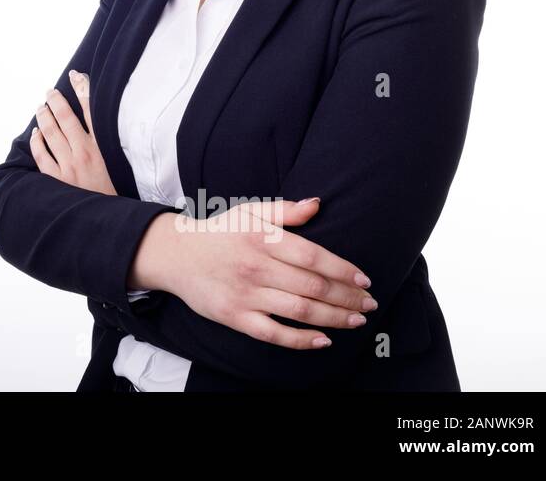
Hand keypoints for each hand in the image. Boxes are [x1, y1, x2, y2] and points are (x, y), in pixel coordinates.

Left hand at [29, 70, 116, 195]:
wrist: (109, 222)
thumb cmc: (114, 194)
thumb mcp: (118, 166)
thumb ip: (108, 145)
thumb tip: (98, 128)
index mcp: (104, 148)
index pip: (92, 111)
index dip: (83, 90)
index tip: (75, 76)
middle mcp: (85, 153)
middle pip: (66, 117)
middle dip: (56, 100)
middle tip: (50, 92)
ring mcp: (69, 166)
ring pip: (51, 132)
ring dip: (44, 116)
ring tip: (40, 108)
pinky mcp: (57, 180)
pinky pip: (41, 155)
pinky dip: (37, 141)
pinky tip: (35, 134)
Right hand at [132, 199, 377, 349]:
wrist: (175, 254)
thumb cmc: (219, 233)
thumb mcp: (249, 212)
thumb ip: (285, 210)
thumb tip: (318, 204)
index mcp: (261, 238)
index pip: (313, 256)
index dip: (344, 270)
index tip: (365, 279)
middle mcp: (256, 267)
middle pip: (313, 286)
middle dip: (348, 297)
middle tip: (370, 303)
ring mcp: (246, 294)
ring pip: (300, 310)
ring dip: (335, 318)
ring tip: (357, 320)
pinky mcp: (235, 316)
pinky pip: (275, 333)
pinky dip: (302, 340)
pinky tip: (325, 339)